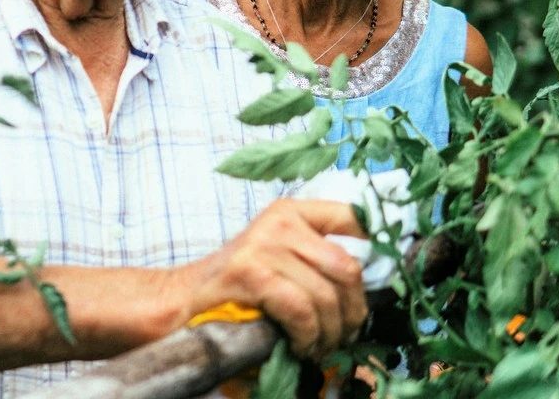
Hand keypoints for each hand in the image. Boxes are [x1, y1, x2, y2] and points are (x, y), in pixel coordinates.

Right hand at [177, 199, 366, 360]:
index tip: (375, 281)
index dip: (376, 245)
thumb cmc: (236, 287)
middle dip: (353, 311)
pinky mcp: (252, 272)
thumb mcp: (278, 258)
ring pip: (326, 294)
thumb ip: (314, 257)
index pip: (352, 216)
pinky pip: (302, 310)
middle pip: (347, 266)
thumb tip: (366, 285)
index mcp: (290, 211)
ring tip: (318, 347)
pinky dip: (307, 336)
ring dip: (329, 333)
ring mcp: (264, 244)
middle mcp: (280, 221)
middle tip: (344, 335)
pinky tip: (299, 345)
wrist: (181, 301)